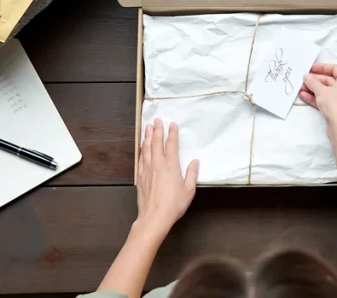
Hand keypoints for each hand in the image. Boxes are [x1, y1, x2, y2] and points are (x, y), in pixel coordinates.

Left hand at [136, 118, 198, 236]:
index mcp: (171, 166)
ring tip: (148, 127)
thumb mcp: (189, 190)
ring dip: (147, 136)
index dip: (172, 133)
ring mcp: (147, 169)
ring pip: (146, 148)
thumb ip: (192, 174)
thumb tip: (195, 162)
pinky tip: (142, 146)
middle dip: (157, 130)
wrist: (154, 217)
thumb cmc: (174, 205)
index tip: (172, 124)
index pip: (171, 145)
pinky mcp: (141, 176)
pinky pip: (141, 158)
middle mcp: (158, 164)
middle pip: (156, 142)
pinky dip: (141, 149)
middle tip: (156, 120)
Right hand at [300, 63, 336, 126]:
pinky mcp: (335, 108)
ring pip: (325, 90)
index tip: (311, 68)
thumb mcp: (321, 91)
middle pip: (328, 80)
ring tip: (300, 87)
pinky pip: (324, 99)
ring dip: (312, 89)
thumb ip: (312, 82)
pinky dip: (315, 97)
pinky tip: (303, 95)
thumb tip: (306, 77)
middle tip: (303, 79)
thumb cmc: (334, 104)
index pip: (334, 68)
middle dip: (314, 80)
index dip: (322, 67)